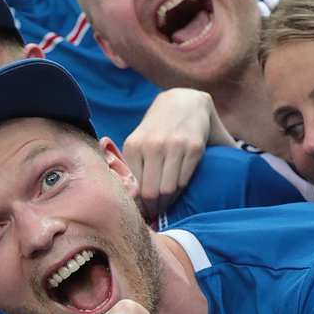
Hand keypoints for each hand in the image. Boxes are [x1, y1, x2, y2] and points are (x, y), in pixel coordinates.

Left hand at [123, 89, 216, 218]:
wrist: (185, 100)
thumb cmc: (158, 128)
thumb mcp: (138, 140)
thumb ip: (130, 165)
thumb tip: (120, 197)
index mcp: (134, 145)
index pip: (132, 187)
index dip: (137, 205)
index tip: (141, 212)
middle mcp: (152, 145)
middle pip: (150, 192)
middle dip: (153, 207)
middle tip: (155, 213)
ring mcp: (174, 146)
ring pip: (168, 189)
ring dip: (167, 202)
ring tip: (166, 206)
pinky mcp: (193, 147)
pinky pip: (184, 180)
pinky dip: (181, 191)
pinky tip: (178, 193)